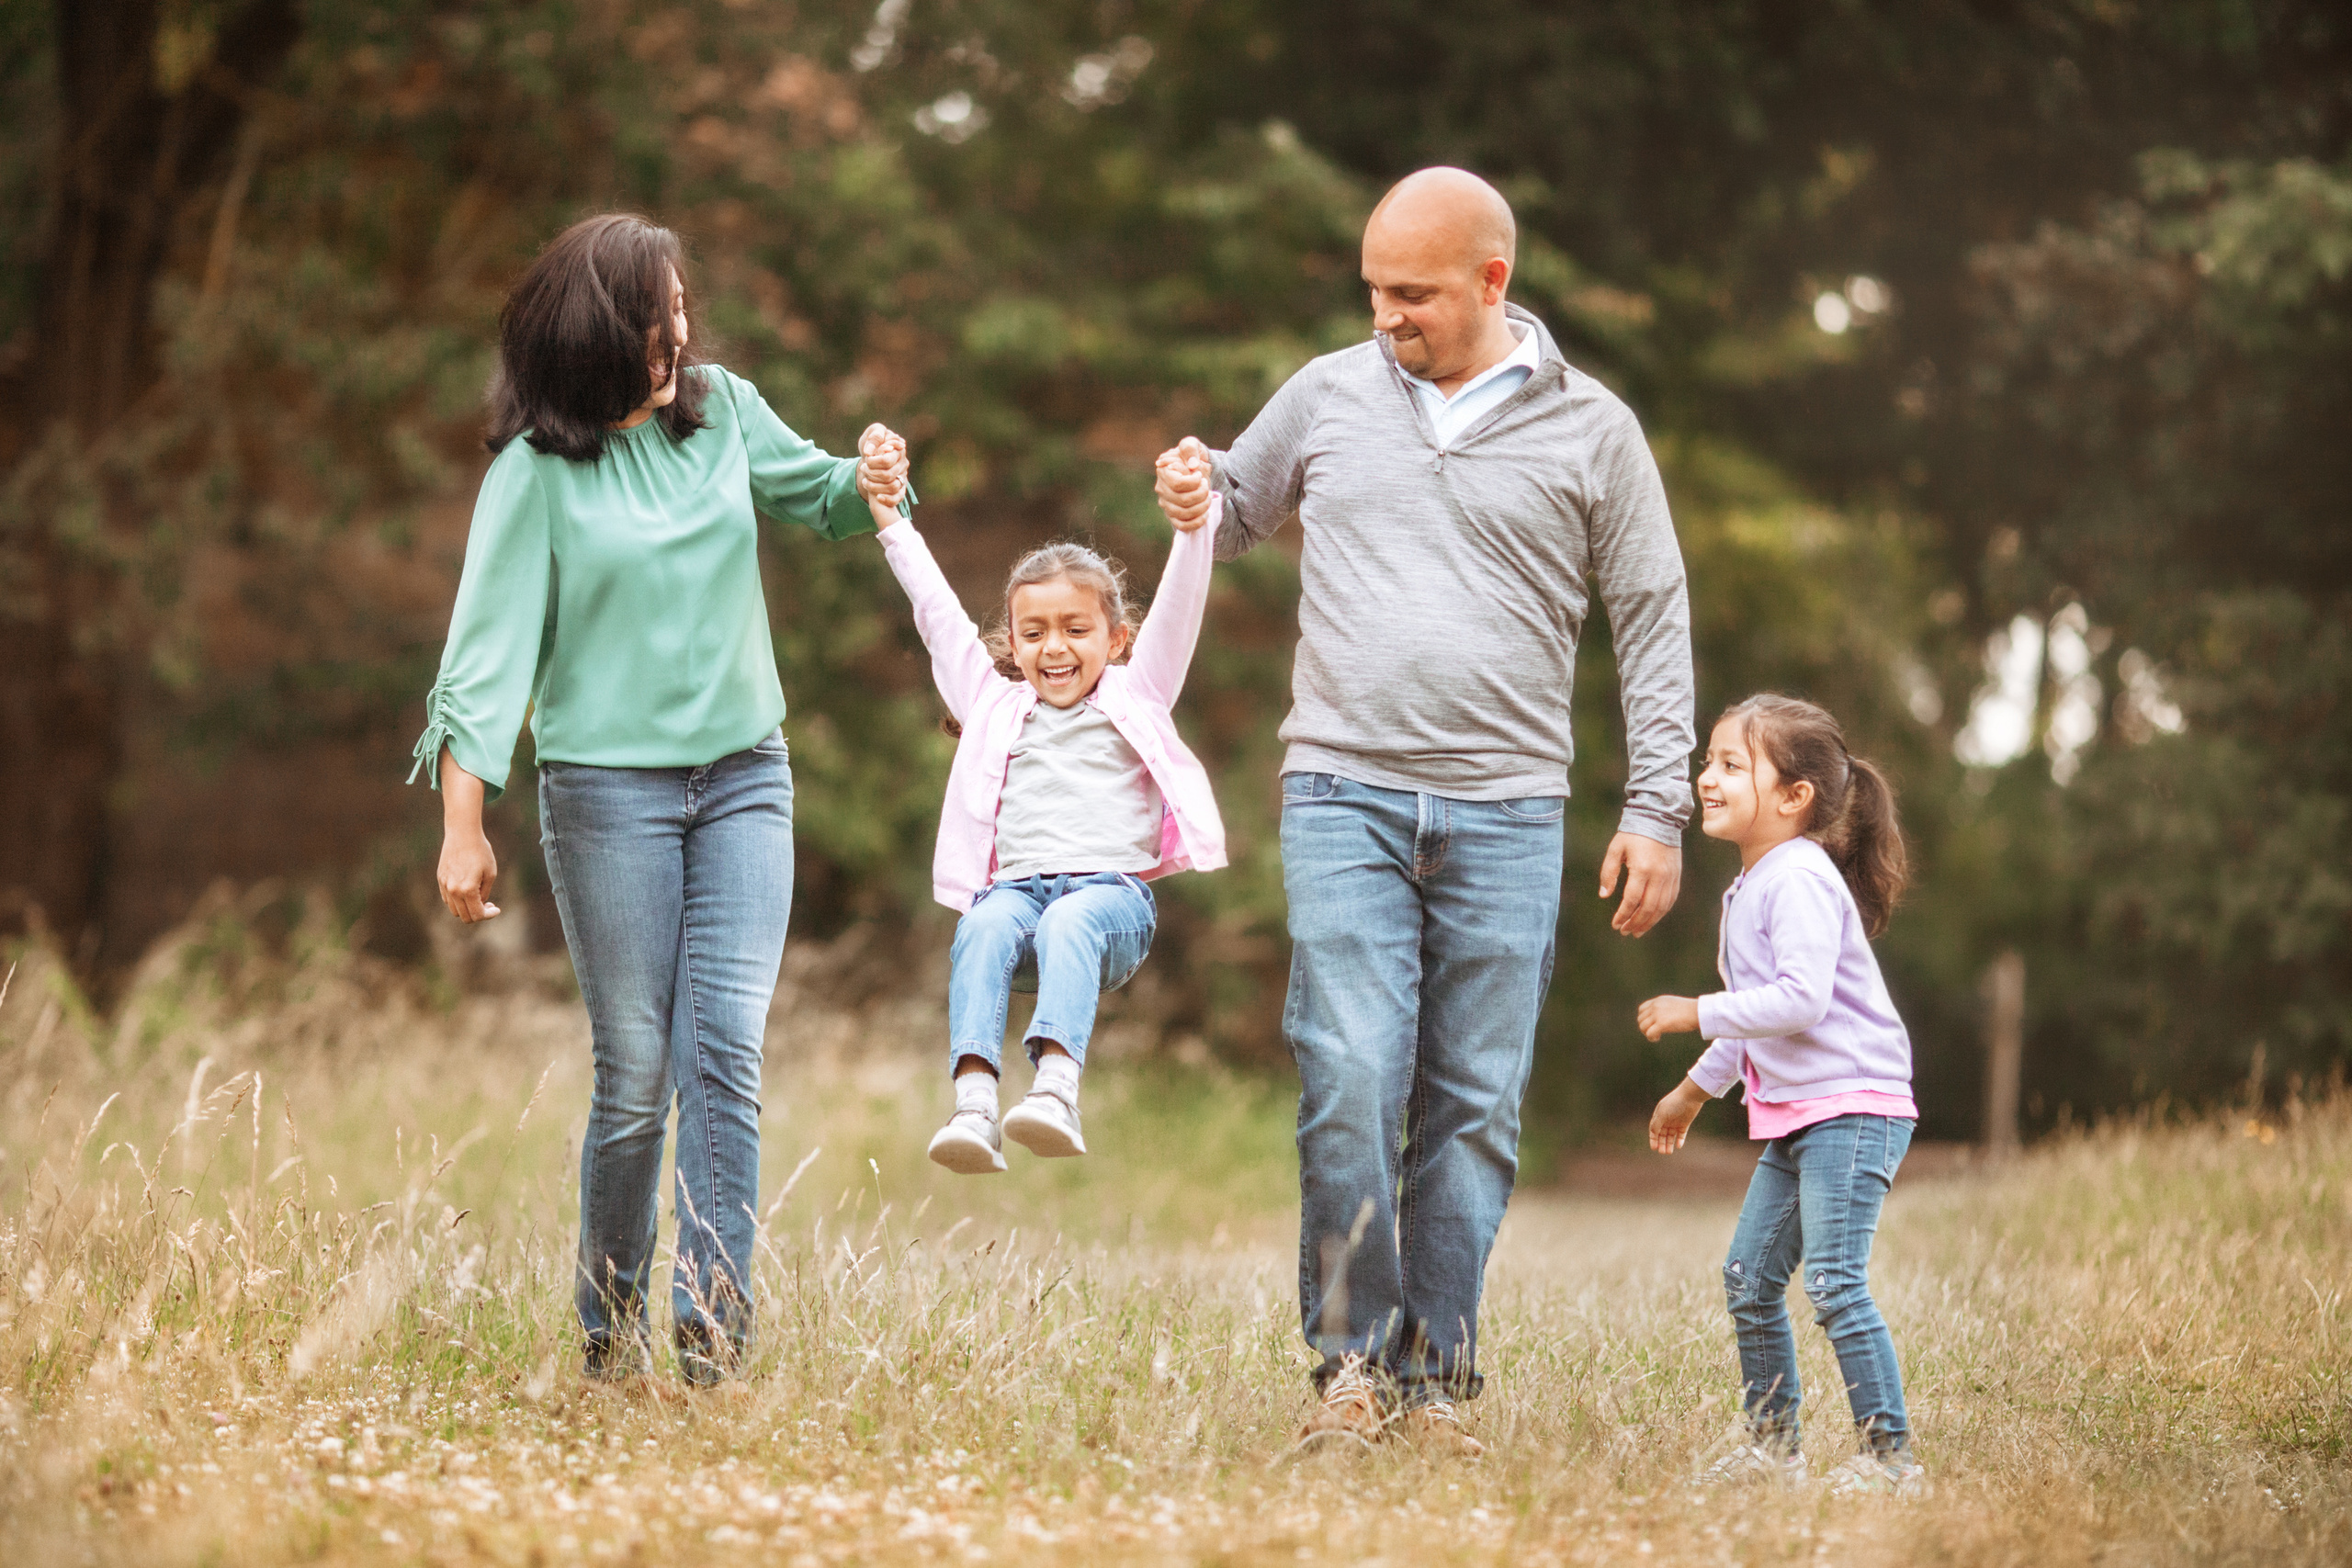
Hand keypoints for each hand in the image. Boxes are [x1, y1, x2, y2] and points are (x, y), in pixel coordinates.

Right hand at [436, 749, 499, 922]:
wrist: (462, 833)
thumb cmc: (481, 851)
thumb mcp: (490, 873)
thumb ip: (484, 893)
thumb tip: (480, 906)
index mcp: (467, 889)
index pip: (477, 914)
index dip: (489, 915)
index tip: (496, 909)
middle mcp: (453, 890)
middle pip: (464, 917)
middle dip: (478, 914)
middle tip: (489, 904)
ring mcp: (444, 885)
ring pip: (454, 910)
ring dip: (467, 909)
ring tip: (479, 898)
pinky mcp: (440, 879)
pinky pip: (448, 899)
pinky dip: (458, 901)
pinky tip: (468, 891)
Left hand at [857, 424, 908, 506]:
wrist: (872, 454)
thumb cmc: (873, 442)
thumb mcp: (872, 432)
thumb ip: (874, 437)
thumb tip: (870, 452)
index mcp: (899, 449)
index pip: (886, 461)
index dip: (873, 462)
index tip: (867, 458)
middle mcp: (903, 464)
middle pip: (888, 475)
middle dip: (871, 473)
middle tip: (863, 468)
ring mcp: (903, 477)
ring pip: (893, 487)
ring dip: (875, 486)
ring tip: (865, 480)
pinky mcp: (900, 488)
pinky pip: (897, 498)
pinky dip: (887, 499)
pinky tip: (877, 497)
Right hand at [1154, 437, 1213, 530]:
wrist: (1197, 470)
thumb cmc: (1192, 456)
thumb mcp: (1193, 445)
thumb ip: (1190, 449)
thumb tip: (1192, 465)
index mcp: (1163, 471)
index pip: (1177, 484)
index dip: (1194, 482)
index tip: (1199, 475)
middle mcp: (1161, 489)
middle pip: (1182, 500)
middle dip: (1201, 494)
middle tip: (1206, 485)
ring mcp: (1166, 504)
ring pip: (1183, 514)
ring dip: (1202, 507)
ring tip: (1208, 497)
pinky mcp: (1172, 516)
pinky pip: (1182, 526)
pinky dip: (1196, 522)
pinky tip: (1205, 514)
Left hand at [1599, 831, 1681, 936]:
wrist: (1659, 819)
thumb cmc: (1633, 833)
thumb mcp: (1615, 849)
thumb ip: (1608, 872)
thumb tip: (1604, 895)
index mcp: (1642, 869)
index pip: (1632, 900)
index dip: (1623, 915)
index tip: (1615, 924)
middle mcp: (1659, 876)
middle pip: (1648, 908)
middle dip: (1635, 923)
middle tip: (1625, 931)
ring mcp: (1670, 877)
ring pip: (1661, 907)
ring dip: (1649, 922)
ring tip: (1637, 931)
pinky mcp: (1677, 876)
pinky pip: (1671, 900)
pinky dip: (1661, 912)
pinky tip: (1652, 919)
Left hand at [1637, 995, 1700, 1040]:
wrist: (1698, 1012)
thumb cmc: (1691, 1011)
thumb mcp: (1674, 1005)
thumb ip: (1665, 1009)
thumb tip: (1662, 1019)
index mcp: (1658, 1001)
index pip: (1642, 1009)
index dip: (1644, 1019)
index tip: (1651, 1025)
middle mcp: (1655, 1006)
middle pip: (1640, 1019)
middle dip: (1645, 1028)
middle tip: (1654, 1033)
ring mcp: (1657, 1014)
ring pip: (1643, 1027)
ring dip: (1647, 1033)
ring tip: (1656, 1036)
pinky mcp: (1661, 1024)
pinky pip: (1649, 1033)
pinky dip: (1651, 1038)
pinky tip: (1657, 1038)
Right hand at [1649, 1076, 1708, 1153]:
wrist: (1690, 1096)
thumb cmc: (1674, 1103)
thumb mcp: (1662, 1113)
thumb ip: (1656, 1124)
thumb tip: (1652, 1134)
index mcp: (1659, 1116)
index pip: (1654, 1130)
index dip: (1653, 1139)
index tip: (1654, 1148)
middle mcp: (1666, 1120)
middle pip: (1662, 1135)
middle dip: (1661, 1144)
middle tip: (1662, 1152)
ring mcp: (1676, 1122)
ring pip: (1671, 1136)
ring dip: (1669, 1144)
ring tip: (1669, 1152)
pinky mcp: (1685, 1123)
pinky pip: (1681, 1134)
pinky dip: (1679, 1140)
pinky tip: (1678, 1146)